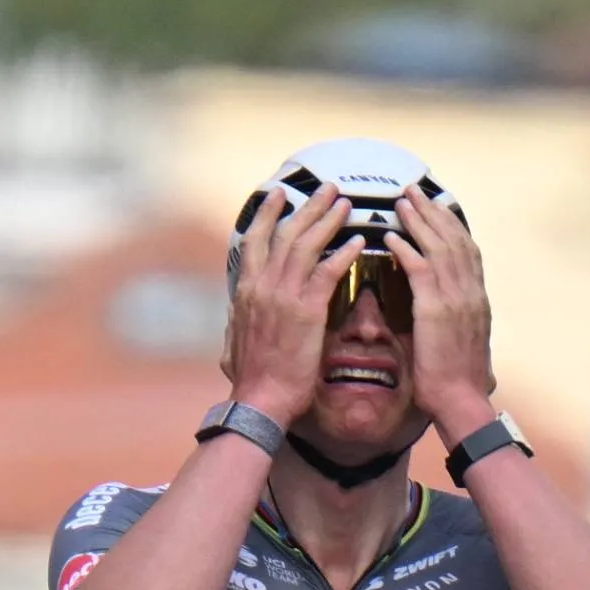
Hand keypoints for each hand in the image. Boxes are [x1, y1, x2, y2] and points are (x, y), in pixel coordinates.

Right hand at [225, 184, 356, 420]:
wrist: (260, 400)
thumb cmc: (251, 378)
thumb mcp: (232, 343)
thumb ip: (236, 320)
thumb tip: (233, 311)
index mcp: (246, 291)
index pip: (256, 242)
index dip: (268, 215)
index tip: (279, 195)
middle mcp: (263, 286)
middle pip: (286, 234)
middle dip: (307, 207)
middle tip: (326, 188)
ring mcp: (284, 296)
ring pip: (307, 245)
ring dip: (327, 220)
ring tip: (345, 203)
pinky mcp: (306, 311)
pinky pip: (327, 272)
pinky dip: (342, 253)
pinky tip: (358, 241)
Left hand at [385, 188, 496, 425]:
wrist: (461, 401)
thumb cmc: (457, 381)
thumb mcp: (461, 342)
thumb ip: (454, 320)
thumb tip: (444, 311)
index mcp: (477, 299)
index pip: (468, 251)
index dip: (452, 225)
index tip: (438, 206)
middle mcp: (470, 293)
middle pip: (454, 240)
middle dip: (434, 212)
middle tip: (415, 191)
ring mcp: (456, 299)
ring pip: (438, 247)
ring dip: (419, 221)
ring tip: (402, 202)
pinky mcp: (436, 310)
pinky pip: (420, 269)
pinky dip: (406, 249)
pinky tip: (391, 236)